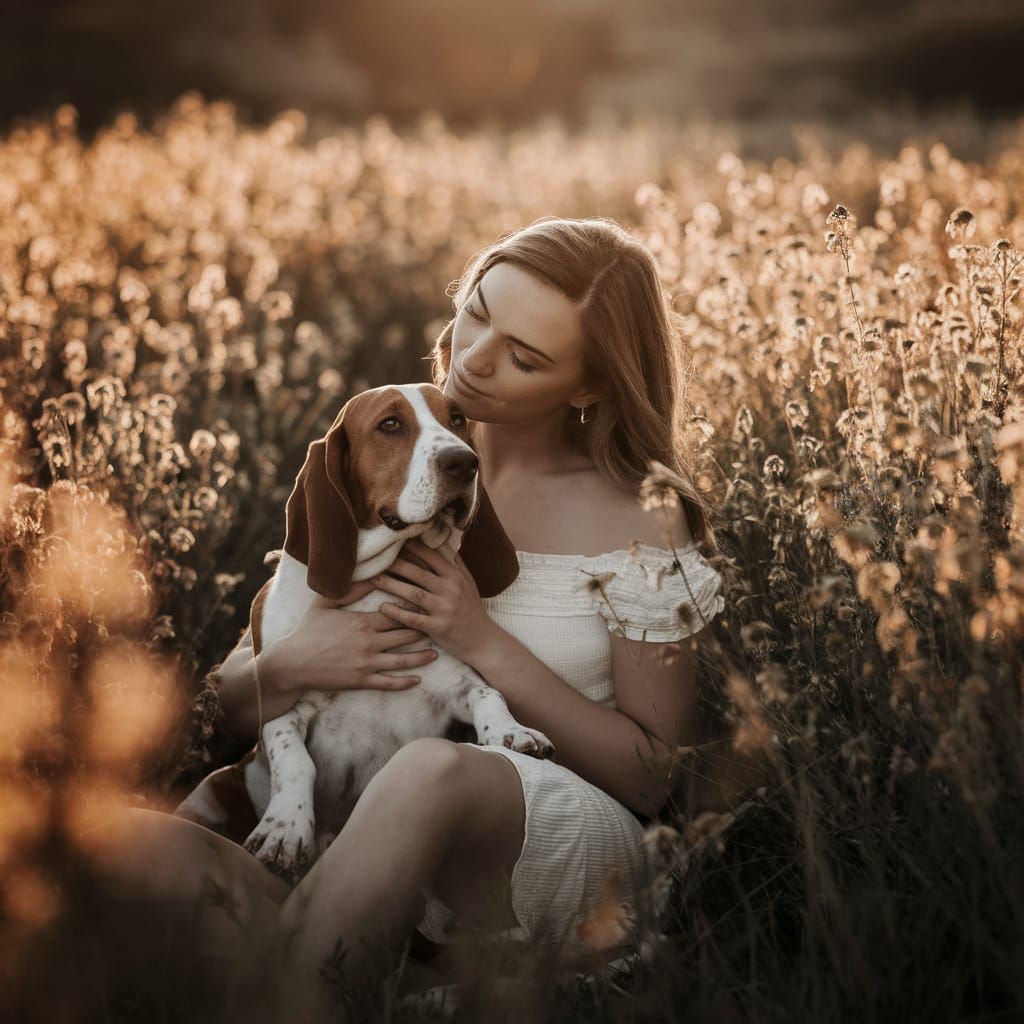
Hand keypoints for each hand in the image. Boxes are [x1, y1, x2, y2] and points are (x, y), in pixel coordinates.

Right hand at [260, 598, 437, 692]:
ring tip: (436, 653)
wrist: (292, 663)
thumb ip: (349, 590)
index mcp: (362, 621)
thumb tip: (369, 574)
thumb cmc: (307, 631)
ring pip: (402, 660)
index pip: (396, 613)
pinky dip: (405, 682)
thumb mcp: (325, 604)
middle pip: (404, 634)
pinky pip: (389, 683)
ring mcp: (367, 663)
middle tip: (440, 626)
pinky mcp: (361, 681)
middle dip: (423, 630)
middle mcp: (369, 642)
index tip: (428, 604)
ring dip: (421, 657)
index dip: (414, 609)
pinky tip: (417, 680)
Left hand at [371, 536, 495, 664]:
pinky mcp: (439, 628)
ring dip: (391, 585)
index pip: (432, 556)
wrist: (483, 641)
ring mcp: (445, 609)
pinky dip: (397, 612)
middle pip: (418, 573)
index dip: (413, 548)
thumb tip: (445, 541)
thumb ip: (456, 563)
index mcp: (456, 577)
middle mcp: (451, 590)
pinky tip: (383, 607)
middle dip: (396, 564)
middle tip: (376, 559)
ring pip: (413, 593)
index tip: (395, 540)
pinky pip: (413, 618)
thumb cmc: (472, 610)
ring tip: (373, 579)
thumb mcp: (468, 583)